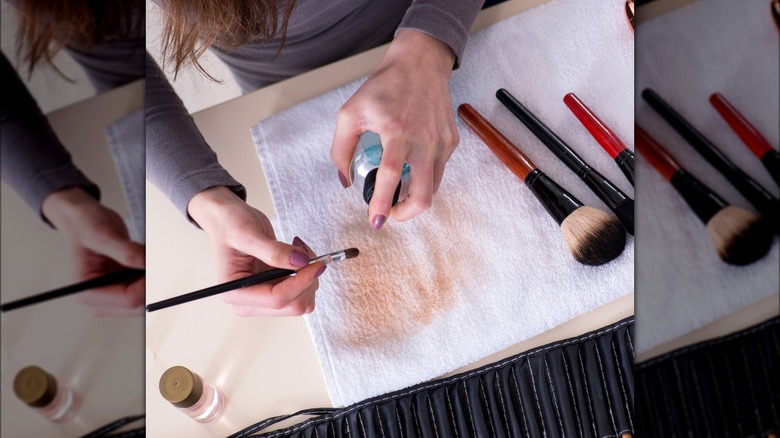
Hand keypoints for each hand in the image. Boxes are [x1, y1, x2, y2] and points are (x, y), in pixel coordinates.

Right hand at [41, 187, 144, 315]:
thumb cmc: (83, 225)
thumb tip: (147, 264)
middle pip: (138, 306)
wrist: (83, 219)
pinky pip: (144, 290)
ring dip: (153, 282)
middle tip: (158, 263)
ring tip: (149, 259)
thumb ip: (126, 252)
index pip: (129, 300)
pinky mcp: (122, 287)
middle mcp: (99, 299)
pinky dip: (150, 277)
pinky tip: (147, 261)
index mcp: (88, 292)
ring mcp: (112, 295)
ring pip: (144, 301)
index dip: (148, 285)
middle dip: (151, 285)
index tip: (156, 266)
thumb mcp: (102, 235)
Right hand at [187, 186, 324, 316]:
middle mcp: (250, 301)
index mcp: (236, 293)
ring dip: (309, 276)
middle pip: (292, 306)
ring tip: (298, 249)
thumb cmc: (230, 225)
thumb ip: (274, 251)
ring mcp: (264, 297)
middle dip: (306, 280)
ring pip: (302, 300)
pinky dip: (307, 273)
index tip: (316, 265)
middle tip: (305, 253)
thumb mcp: (248, 234)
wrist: (229, 219)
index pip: (276, 299)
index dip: (300, 283)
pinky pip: (303, 290)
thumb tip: (301, 263)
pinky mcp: (276, 289)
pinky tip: (296, 254)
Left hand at [331, 29, 458, 228]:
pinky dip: (424, 176)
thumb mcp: (351, 113)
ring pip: (433, 188)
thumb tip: (345, 181)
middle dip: (405, 213)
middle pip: (422, 195)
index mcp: (397, 132)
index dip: (383, 204)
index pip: (391, 177)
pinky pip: (439, 170)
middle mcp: (424, 141)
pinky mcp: (451, 141)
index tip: (375, 221)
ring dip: (414, 197)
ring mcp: (442, 143)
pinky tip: (411, 165)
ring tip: (397, 191)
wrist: (420, 63)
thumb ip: (341, 149)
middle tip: (390, 213)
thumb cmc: (385, 86)